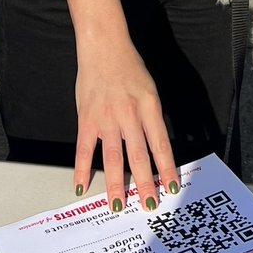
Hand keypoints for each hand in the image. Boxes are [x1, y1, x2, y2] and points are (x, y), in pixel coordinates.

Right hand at [73, 42, 176, 212]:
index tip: (171, 187)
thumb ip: (151, 117)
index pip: (161, 144)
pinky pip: (84, 150)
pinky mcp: (86, 119)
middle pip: (139, 156)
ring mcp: (106, 118)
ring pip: (112, 158)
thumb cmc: (129, 67)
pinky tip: (81, 188)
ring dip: (117, 184)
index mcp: (149, 107)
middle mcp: (129, 115)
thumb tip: (155, 145)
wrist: (103, 47)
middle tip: (148, 205)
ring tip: (119, 205)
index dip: (166, 168)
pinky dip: (81, 170)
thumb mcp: (150, 90)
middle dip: (145, 184)